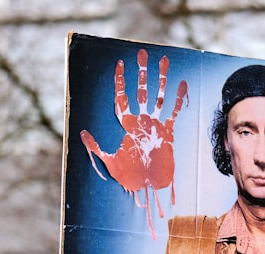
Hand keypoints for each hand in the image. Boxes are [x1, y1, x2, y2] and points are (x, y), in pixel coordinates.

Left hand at [80, 49, 188, 239]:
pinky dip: (178, 98)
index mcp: (127, 125)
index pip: (122, 97)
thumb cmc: (130, 179)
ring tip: (163, 60)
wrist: (150, 189)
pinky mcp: (168, 132)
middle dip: (141, 72)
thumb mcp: (109, 162)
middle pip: (141, 90)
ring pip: (158, 96)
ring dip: (160, 79)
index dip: (120, 81)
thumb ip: (97, 146)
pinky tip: (182, 84)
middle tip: (142, 53)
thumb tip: (82, 132)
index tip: (119, 63)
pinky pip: (174, 111)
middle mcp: (141, 121)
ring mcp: (156, 125)